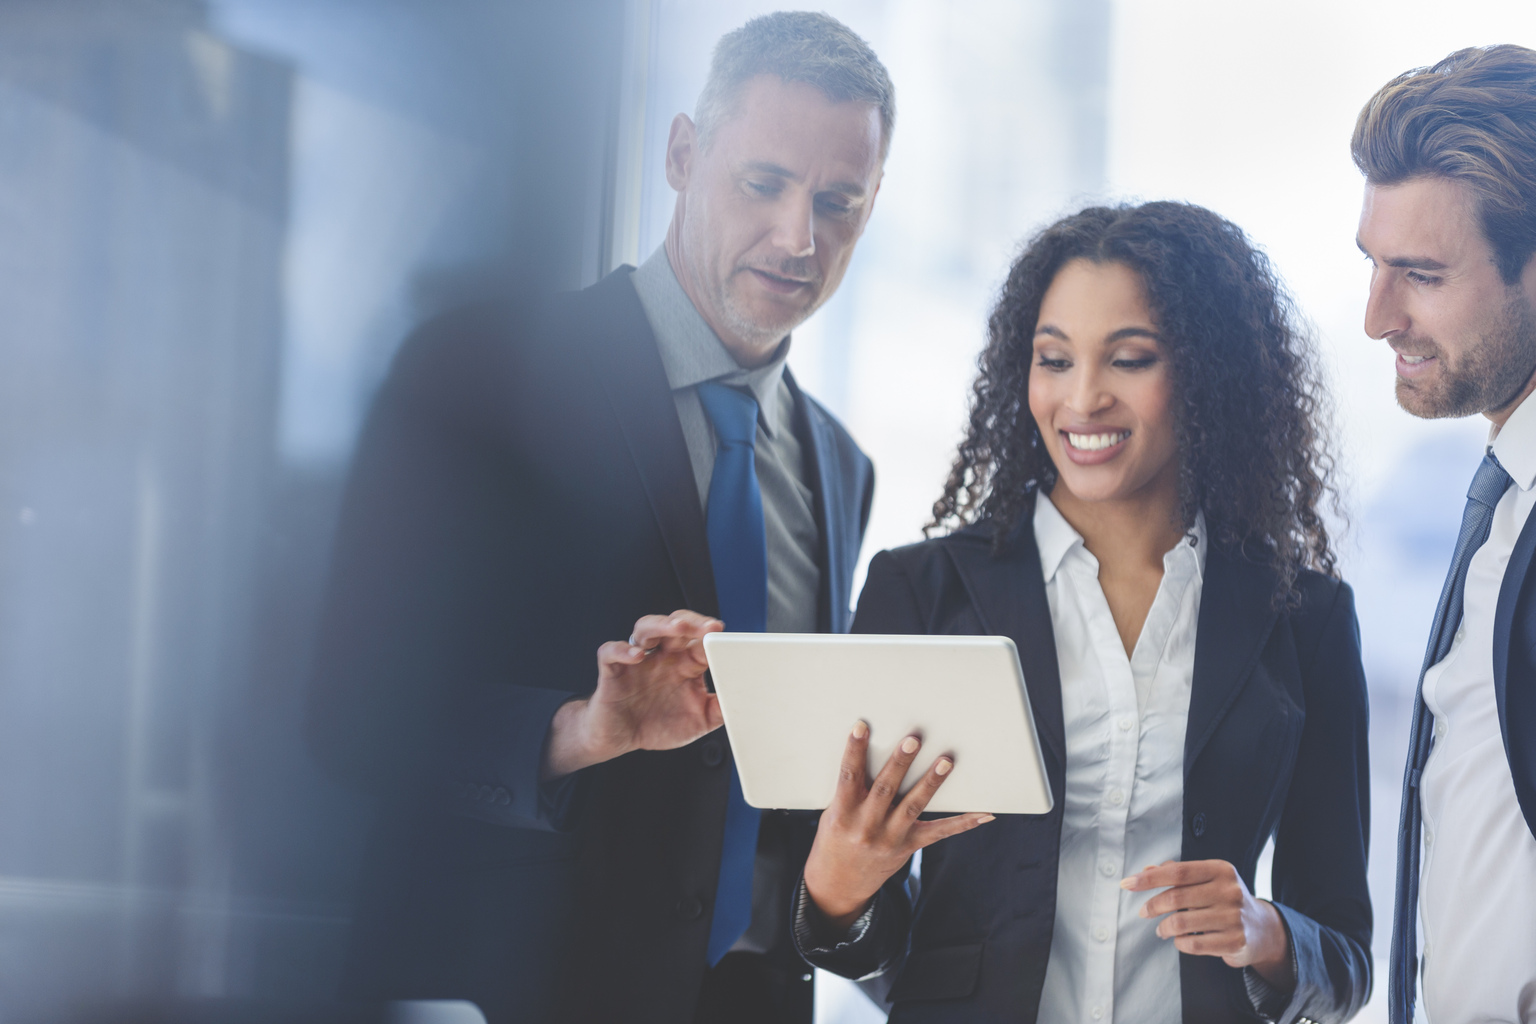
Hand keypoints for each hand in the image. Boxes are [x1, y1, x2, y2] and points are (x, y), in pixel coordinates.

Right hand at [542, 610, 723, 779]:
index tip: (725, 636)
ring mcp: (637, 661)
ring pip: (646, 628)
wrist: (620, 739)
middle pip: (675, 626)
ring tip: (677, 629)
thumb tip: (746, 700)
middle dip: (692, 622)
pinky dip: (622, 649)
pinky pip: (611, 651)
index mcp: (684, 665)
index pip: (700, 641)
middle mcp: (662, 657)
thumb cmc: (657, 724)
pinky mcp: (612, 671)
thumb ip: (720, 709)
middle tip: (708, 627)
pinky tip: (636, 656)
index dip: (712, 636)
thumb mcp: (697, 721)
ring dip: (661, 625)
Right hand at [802, 721, 995, 929]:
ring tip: (946, 761)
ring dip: (931, 782)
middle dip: (900, 763)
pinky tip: (982, 813)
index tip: (861, 727)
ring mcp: (890, 839)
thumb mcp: (833, 814)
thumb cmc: (835, 839)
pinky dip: (962, 822)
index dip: (854, 751)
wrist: (839, 884)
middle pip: (886, 790)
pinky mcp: (908, 847)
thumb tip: (871, 752)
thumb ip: (852, 790)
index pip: (848, 777)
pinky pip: (938, 833)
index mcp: (843, 814)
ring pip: (913, 806)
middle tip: (913, 739)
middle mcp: (867, 827)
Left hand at [1122, 859, 1294, 990]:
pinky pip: (1193, 944)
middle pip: (1176, 898)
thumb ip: (1177, 873)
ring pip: (1181, 923)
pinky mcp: (1235, 942)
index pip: (1178, 872)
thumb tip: (1145, 870)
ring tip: (1161, 930)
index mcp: (1221, 870)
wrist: (1262, 929)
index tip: (1127, 884)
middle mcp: (1230, 891)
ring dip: (1163, 928)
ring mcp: (1234, 917)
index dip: (1149, 879)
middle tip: (1142, 912)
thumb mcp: (1207, 880)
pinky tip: (1179, 940)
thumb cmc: (1225, 899)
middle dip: (1152, 906)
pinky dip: (1179, 943)